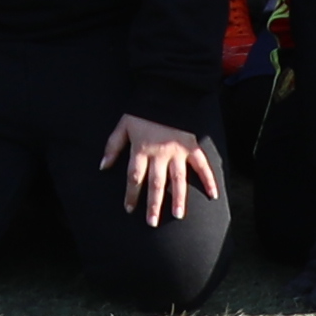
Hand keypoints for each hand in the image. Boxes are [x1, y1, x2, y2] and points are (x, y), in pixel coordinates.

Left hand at [98, 113, 223, 223]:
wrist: (166, 92)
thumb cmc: (142, 111)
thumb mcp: (123, 126)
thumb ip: (112, 146)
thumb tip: (102, 167)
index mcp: (141, 149)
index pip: (134, 177)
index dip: (131, 194)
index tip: (129, 209)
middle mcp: (160, 154)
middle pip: (155, 183)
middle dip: (153, 204)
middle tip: (152, 222)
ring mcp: (178, 152)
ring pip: (178, 179)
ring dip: (178, 198)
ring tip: (178, 216)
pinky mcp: (192, 147)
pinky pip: (202, 166)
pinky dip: (209, 180)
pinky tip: (214, 195)